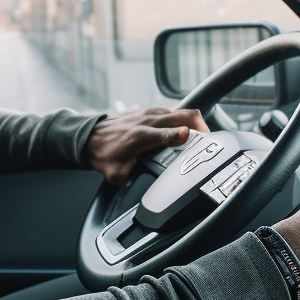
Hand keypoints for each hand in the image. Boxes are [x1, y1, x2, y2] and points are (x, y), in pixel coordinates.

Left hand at [86, 107, 209, 185]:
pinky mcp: (150, 111)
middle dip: (203, 128)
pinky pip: (175, 112)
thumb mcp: (117, 172)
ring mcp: (150, 113)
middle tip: (211, 144)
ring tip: (203, 139)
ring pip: (183, 111)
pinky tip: (187, 133)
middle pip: (186, 116)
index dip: (186, 137)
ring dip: (196, 123)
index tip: (200, 143)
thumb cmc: (103, 153)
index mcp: (142, 136)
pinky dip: (186, 120)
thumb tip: (147, 188)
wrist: (88, 137)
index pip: (171, 133)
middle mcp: (149, 120)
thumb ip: (132, 178)